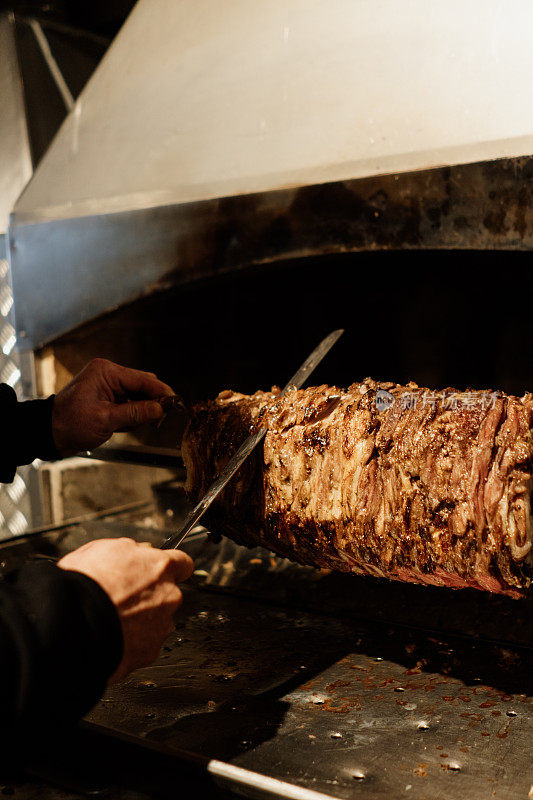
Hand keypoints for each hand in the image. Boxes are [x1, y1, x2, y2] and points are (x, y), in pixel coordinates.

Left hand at [52, 358, 174, 455]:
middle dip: (153, 403)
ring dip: (142, 411)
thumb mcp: (106, 420)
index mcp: (106, 372)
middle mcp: (108, 375)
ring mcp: (108, 387)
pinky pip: (130, 404)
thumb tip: (161, 408)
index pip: (143, 379)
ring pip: (138, 396)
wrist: (49, 434)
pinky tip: (126, 425)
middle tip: (160, 419)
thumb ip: (137, 413)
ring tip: (134, 425)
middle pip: (143, 385)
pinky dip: (133, 416)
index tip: (176, 404)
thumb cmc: (69, 423)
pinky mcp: (108, 399)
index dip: (162, 392)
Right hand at [58, 538, 193, 682]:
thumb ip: (130, 549)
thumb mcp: (103, 548)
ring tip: (112, 619)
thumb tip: (138, 551)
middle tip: (123, 598)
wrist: (72, 624)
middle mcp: (168, 597)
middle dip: (150, 596)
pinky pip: (144, 644)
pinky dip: (131, 642)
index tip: (161, 571)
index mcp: (160, 568)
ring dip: (141, 621)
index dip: (169, 567)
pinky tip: (112, 636)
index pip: (183, 563)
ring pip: (157, 621)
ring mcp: (161, 627)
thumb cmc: (85, 585)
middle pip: (167, 595)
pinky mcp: (149, 652)